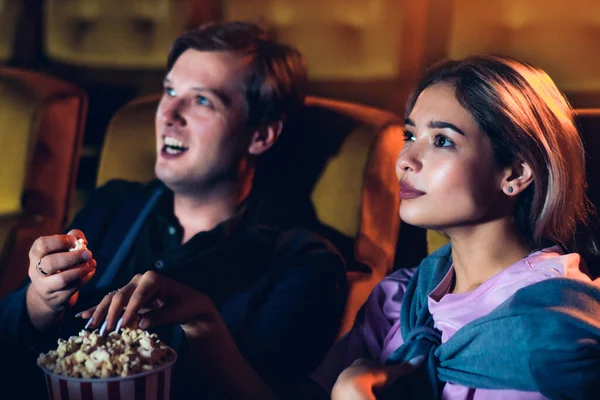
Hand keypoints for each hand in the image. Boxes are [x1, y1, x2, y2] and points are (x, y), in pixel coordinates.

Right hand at [26, 230, 95, 329]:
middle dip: (73, 257)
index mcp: (36, 255)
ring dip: (81, 270)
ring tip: (92, 263)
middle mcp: (36, 271)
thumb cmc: (60, 263)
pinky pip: (73, 288)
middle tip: (88, 253)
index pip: (42, 245)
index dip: (60, 241)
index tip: (74, 241)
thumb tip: (82, 239)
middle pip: (50, 263)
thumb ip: (73, 237)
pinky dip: (85, 278)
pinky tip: (90, 272)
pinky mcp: (57, 299)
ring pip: (62, 279)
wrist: (52, 293)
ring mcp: (45, 287)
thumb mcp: (63, 249)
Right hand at [80, 271, 220, 339]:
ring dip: (101, 313)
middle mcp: (139, 280)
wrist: (189, 303)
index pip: (138, 296)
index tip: (123, 327)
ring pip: (112, 299)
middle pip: (120, 296)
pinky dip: (98, 309)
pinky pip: (111, 303)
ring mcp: (131, 287)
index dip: (130, 312)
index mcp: (153, 279)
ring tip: (91, 327)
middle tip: (106, 332)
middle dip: (112, 314)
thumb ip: (161, 316)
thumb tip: (140, 323)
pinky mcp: (128, 297)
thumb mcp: (178, 312)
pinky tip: (83, 316)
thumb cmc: (186, 306)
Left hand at [331, 356, 423, 399]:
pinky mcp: (340, 392)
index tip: (383, 375)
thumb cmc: (372, 378)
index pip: (370, 363)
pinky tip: (361, 397)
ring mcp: (344, 380)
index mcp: (362, 361)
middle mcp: (351, 368)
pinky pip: (349, 392)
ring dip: (361, 387)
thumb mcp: (390, 373)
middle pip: (361, 372)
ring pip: (354, 382)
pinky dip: (355, 394)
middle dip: (368, 378)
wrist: (352, 390)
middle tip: (378, 386)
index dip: (377, 369)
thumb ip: (403, 368)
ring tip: (370, 393)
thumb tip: (421, 357)